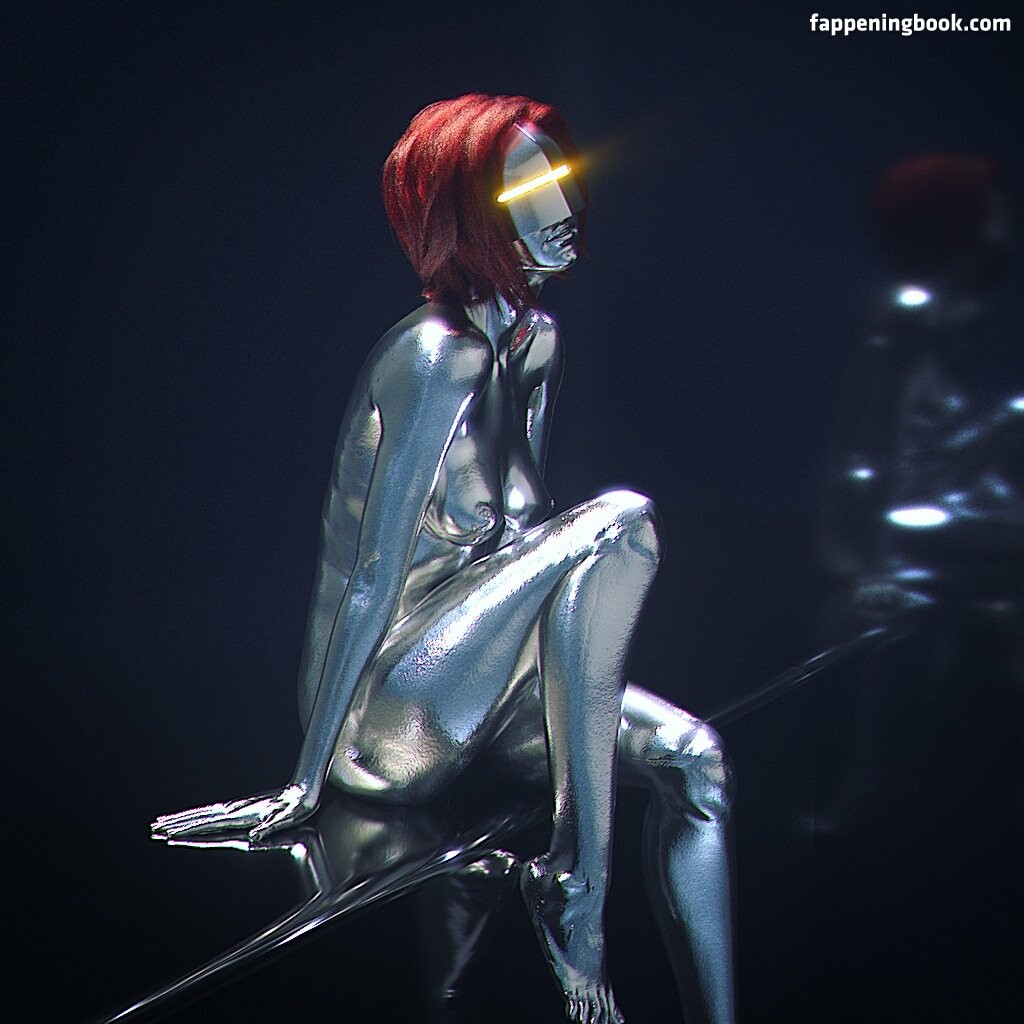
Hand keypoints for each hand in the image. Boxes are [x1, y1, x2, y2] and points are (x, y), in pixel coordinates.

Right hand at [150, 784, 314, 841]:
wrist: (303, 793)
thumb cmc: (294, 808)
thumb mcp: (284, 819)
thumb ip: (269, 827)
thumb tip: (255, 836)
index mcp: (241, 815)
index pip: (208, 823)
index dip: (188, 828)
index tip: (169, 833)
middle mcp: (235, 809)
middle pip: (200, 816)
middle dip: (177, 823)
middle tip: (154, 828)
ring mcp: (237, 807)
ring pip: (204, 813)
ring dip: (184, 818)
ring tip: (164, 822)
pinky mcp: (241, 807)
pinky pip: (213, 813)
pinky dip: (199, 816)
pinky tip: (194, 819)